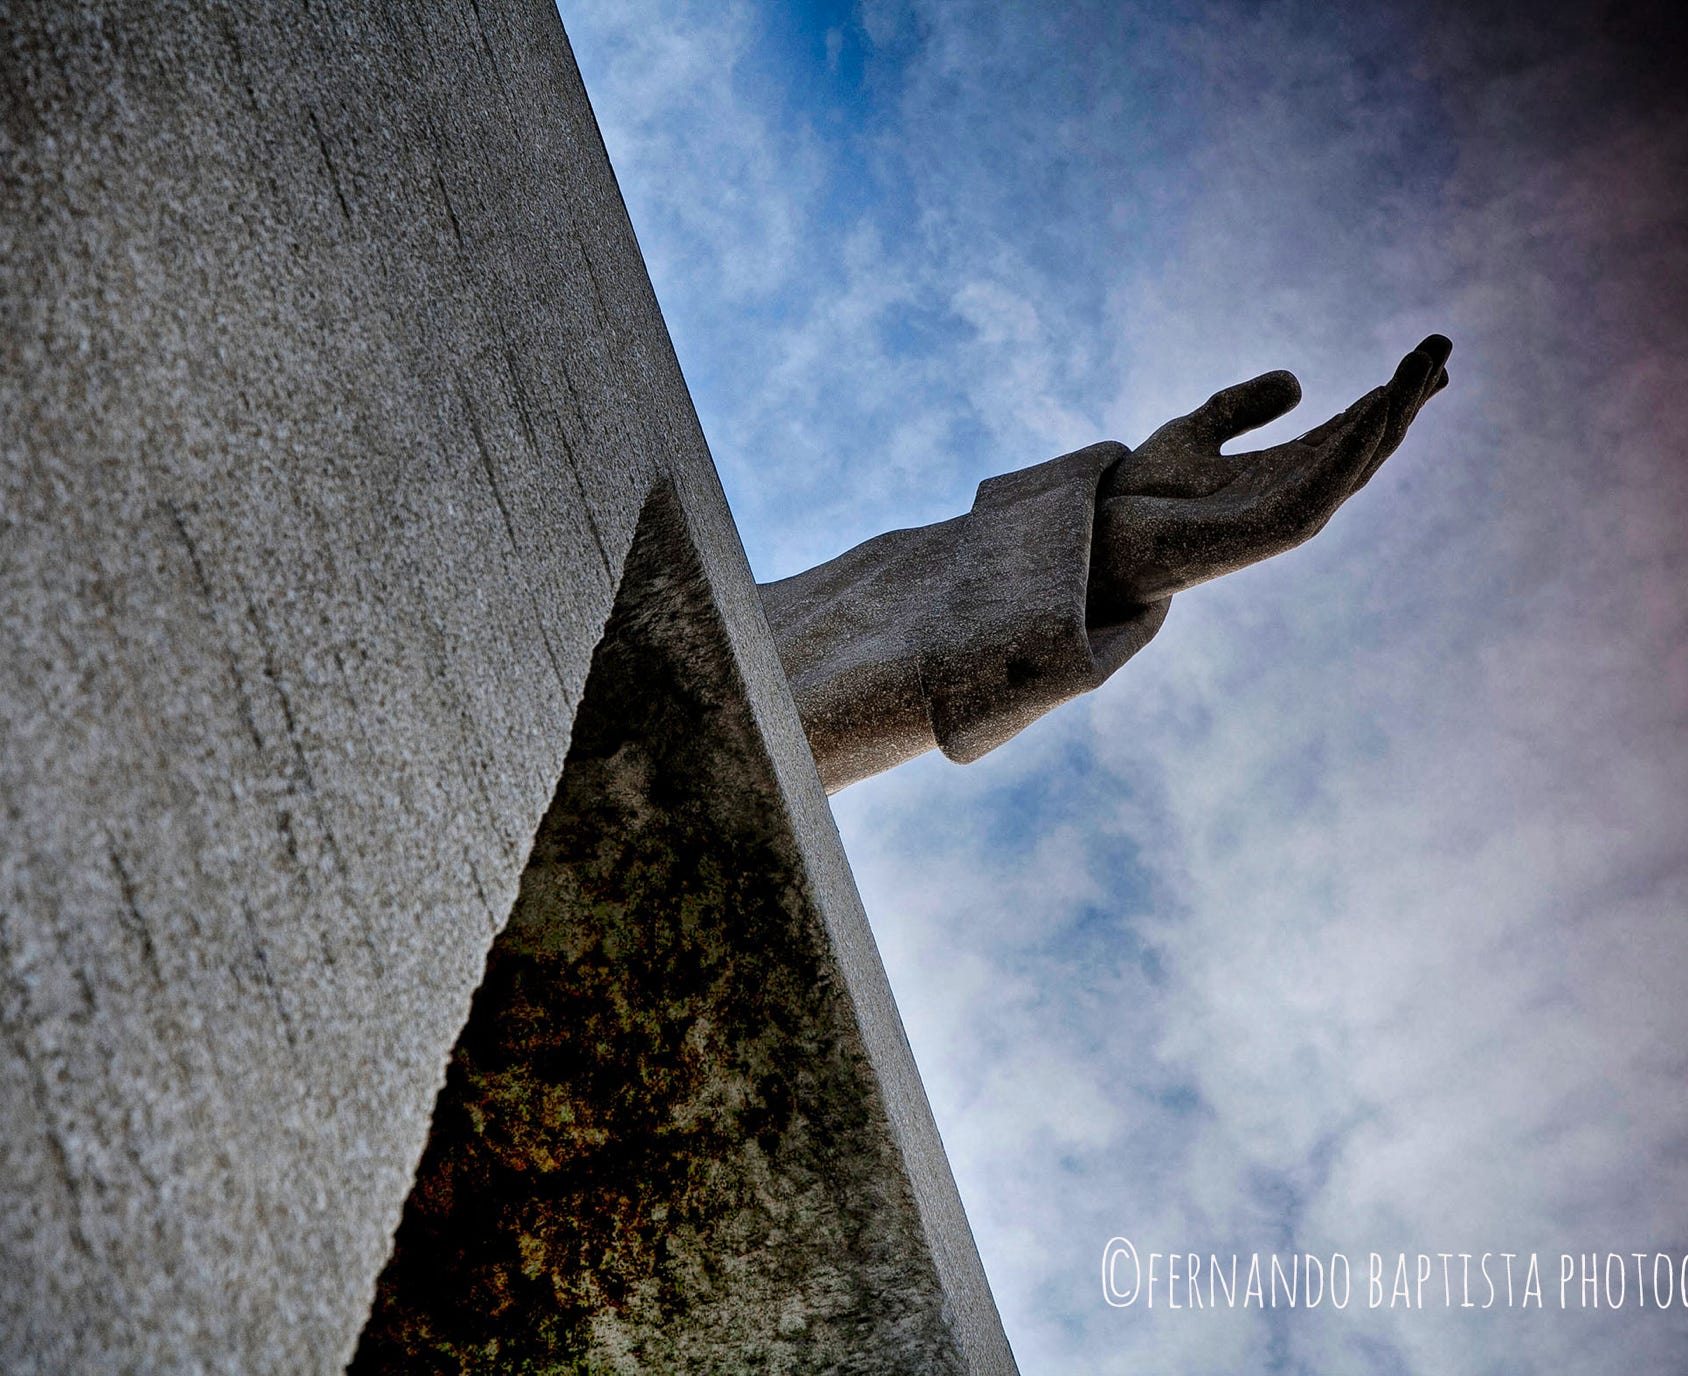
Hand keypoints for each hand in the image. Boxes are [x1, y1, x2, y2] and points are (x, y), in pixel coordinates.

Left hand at [1090, 335, 1450, 610]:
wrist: (1097, 543)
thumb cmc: (1139, 499)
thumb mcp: (1192, 434)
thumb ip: (1238, 408)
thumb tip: (1298, 381)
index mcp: (1280, 476)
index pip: (1351, 433)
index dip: (1390, 397)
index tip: (1427, 359)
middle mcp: (1293, 498)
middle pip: (1366, 445)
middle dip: (1406, 399)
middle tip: (1442, 347)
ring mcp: (1284, 517)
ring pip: (1357, 463)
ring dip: (1392, 413)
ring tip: (1421, 365)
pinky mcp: (1266, 532)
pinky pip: (1322, 487)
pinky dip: (1351, 447)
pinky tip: (1376, 406)